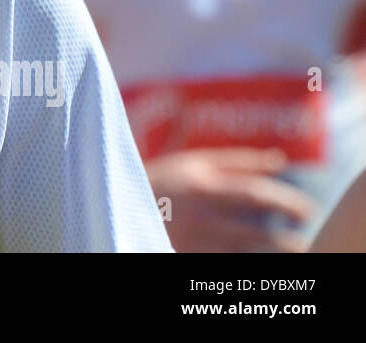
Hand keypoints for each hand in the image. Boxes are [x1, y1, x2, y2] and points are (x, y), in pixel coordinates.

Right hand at [146, 147, 317, 251]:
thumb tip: (279, 160)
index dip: (287, 202)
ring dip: (277, 249)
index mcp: (202, 183)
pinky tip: (262, 257)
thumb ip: (235, 161)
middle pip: (255, 226)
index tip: (307, 211)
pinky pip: (228, 260)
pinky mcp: (189, 253)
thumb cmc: (159, 180)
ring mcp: (194, 237)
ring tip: (300, 250)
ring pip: (247, 249)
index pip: (256, 193)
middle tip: (307, 231)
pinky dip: (249, 259)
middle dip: (287, 231)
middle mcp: (200, 211)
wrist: (113, 203)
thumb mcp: (192, 162)